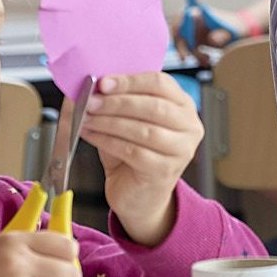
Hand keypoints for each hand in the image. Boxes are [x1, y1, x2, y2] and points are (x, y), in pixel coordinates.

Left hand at [80, 72, 200, 243]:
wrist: (139, 195)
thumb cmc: (133, 153)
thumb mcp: (128, 120)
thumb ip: (118, 100)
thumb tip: (91, 85)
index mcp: (183, 105)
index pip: (160, 83)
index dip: (130, 81)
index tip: (103, 82)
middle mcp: (189, 126)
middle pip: (154, 106)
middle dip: (117, 102)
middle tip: (90, 101)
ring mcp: (181, 151)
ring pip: (144, 129)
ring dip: (110, 121)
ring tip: (87, 117)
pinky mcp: (165, 171)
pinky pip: (133, 151)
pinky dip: (108, 141)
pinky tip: (92, 135)